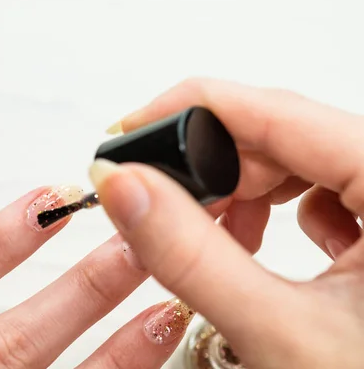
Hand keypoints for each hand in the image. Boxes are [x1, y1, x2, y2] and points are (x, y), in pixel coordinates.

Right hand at [92, 78, 363, 367]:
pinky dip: (270, 210)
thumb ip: (191, 256)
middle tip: (155, 204)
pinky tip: (253, 245)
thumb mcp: (280, 334)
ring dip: (238, 192)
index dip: (188, 109)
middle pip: (282, 134)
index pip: (277, 109)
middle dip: (208, 168)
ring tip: (209, 238)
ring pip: (296, 161)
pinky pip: (318, 191)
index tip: (129, 131)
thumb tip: (124, 187)